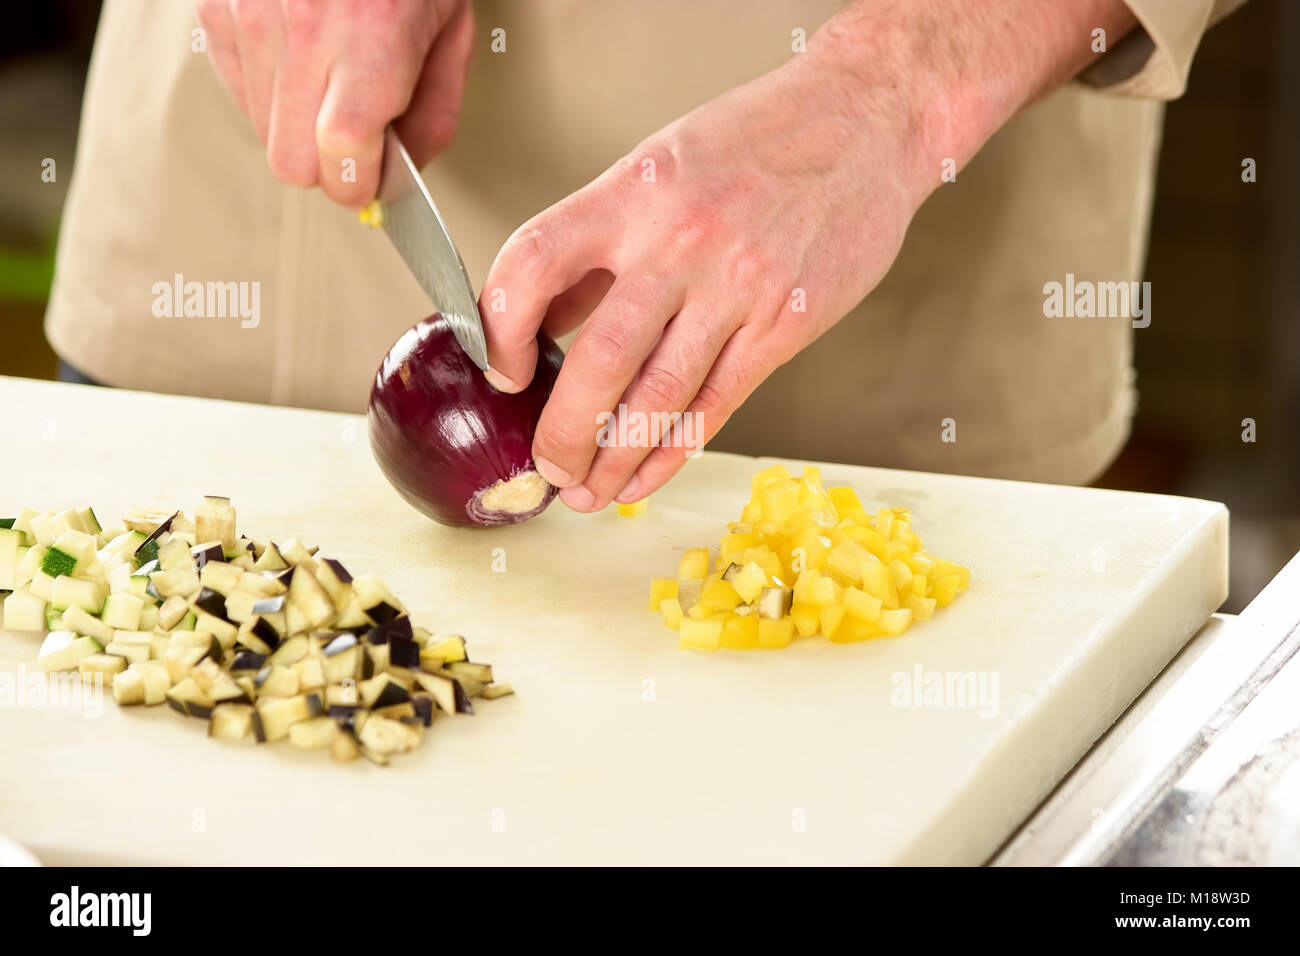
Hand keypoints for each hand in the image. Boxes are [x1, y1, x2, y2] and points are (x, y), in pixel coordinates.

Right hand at [196, 0, 473, 204]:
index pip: (342, 155)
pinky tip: (300, 62)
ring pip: (263, 133)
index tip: (371, 182)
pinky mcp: (216, 12)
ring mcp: (250, 19)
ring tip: (329, 84)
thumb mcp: (451, 33)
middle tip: (354, 145)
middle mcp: (303, 31)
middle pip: (293, 162)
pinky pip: (238, 92)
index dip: (358, 185)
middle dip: (327, 169)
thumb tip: (402, 177)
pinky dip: (269, 94)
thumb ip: (433, 116)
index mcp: (372, 40)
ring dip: (298, 130)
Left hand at [480, 0, 1135, 512]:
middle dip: (563, 430)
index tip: (501, 371)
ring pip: (658, 398)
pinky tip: (645, 477)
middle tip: (547, 466)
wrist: (866, 119)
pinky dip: (673, 453)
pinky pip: (716, 407)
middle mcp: (679, 239)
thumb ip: (600, 243)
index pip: (535, 262)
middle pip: (599, 356)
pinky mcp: (786, 323)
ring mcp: (738, 285)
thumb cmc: (758, 138)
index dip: (501, 327)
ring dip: (614, 459)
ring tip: (590, 492)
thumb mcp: (659, 165)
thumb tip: (545, 324)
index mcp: (633, 192)